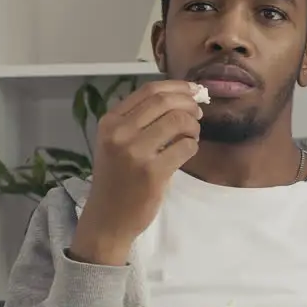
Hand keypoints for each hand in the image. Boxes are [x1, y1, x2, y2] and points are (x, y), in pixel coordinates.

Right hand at [70, 80, 202, 264]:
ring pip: (179, 121)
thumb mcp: (116, 142)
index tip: (193, 90)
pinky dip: (193, 146)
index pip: (149, 90)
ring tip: (191, 135)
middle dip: (189, 103)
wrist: (108, 219)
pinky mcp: (153, 172)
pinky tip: (186, 152)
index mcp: (110, 121)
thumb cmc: (117, 179)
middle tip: (198, 113)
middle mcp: (120, 132)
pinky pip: (186, 147)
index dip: (177, 87)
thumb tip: (183, 96)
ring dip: (193, 126)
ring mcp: (136, 152)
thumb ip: (141, 120)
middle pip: (165, 101)